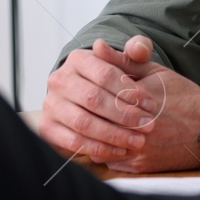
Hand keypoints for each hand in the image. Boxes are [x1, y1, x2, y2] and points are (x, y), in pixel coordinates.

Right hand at [38, 39, 158, 162]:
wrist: (87, 96)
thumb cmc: (113, 78)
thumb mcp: (128, 62)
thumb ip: (138, 51)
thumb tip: (138, 48)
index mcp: (78, 59)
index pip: (105, 75)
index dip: (130, 91)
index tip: (151, 104)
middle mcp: (59, 80)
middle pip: (94, 99)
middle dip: (125, 115)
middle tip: (148, 125)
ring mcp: (51, 104)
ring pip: (84, 122)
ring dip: (114, 134)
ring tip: (138, 141)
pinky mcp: (48, 126)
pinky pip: (74, 142)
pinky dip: (99, 148)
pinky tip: (120, 150)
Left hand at [69, 36, 199, 172]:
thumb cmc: (181, 96)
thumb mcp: (154, 72)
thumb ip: (122, 60)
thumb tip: (95, 46)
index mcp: (138, 99)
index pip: (98, 97)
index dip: (85, 95)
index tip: (77, 92)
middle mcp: (138, 127)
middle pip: (95, 123)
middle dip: (83, 116)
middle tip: (72, 109)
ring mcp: (138, 149)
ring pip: (99, 144)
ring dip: (91, 136)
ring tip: (84, 125)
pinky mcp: (141, 166)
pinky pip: (110, 160)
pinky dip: (104, 151)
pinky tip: (102, 140)